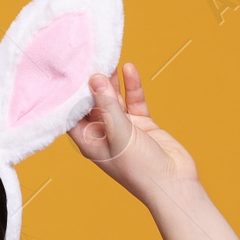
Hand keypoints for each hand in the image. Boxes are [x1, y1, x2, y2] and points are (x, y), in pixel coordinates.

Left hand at [66, 62, 198, 195]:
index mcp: (89, 142)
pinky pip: (134, 101)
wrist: (173, 183)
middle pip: (92, 103)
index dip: (68, 95)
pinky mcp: (142, 124)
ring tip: (107, 57)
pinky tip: (129, 68)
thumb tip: (95, 77)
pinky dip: (132, 86)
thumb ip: (107, 104)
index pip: (72, 115)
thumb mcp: (119, 133)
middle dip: (90, 83)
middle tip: (87, 56)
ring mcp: (124, 129)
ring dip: (111, 81)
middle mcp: (104, 134)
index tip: (65, 72)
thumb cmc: (140, 168)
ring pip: (114, 99)